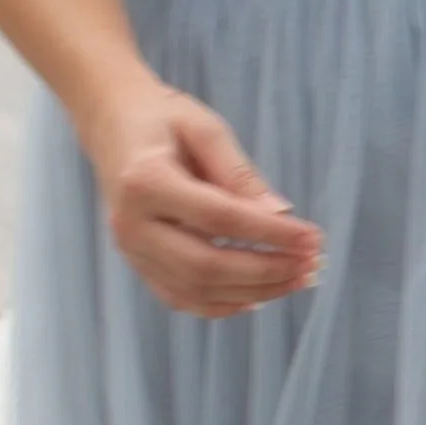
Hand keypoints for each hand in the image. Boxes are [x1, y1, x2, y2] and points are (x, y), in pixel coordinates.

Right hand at [82, 85, 320, 317]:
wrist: (113, 126)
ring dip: (253, 292)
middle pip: (206, 266)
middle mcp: (131, 224)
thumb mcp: (206, 129)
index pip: (220, 219)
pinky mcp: (137, 263)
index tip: (313, 237)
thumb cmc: (163, 119)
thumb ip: (241, 174)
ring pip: (196, 290)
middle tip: (312, 264)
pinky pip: (181, 298)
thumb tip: (281, 214)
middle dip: (266, 271)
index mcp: (145, 182)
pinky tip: (260, 296)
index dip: (272, 233)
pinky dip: (223, 305)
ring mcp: (130, 250)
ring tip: (297, 279)